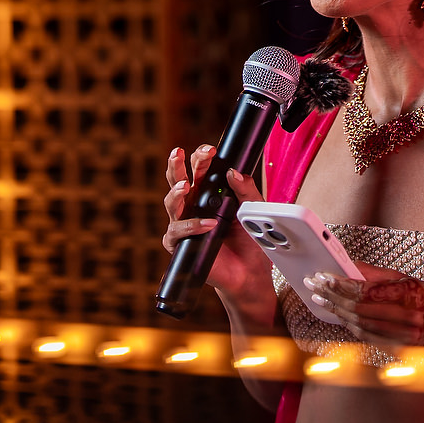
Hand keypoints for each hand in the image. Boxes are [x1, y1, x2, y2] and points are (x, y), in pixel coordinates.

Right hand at [162, 145, 267, 294]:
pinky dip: (192, 226)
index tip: (210, 150)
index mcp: (208, 193)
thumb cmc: (248, 239)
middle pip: (178, 180)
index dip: (201, 157)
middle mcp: (193, 205)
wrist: (249, 272)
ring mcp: (184, 224)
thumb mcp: (253, 209)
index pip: (199, 169)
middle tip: (180, 154)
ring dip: (176, 192)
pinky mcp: (181, 244)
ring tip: (185, 185)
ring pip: (170, 202)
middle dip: (177, 165)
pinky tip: (208, 224)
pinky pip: (178, 231)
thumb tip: (233, 172)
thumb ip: (246, 190)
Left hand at [303, 265, 423, 351]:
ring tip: (320, 299)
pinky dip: (349, 326)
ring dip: (336, 311)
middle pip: (358, 307)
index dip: (340, 283)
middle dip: (332, 296)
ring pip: (359, 324)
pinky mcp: (397, 347)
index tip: (323, 276)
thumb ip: (375, 275)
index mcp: (408, 293)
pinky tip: (338, 316)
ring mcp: (402, 335)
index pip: (365, 289)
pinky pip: (366, 336)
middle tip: (314, 286)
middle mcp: (405, 315)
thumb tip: (349, 267)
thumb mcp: (405, 279)